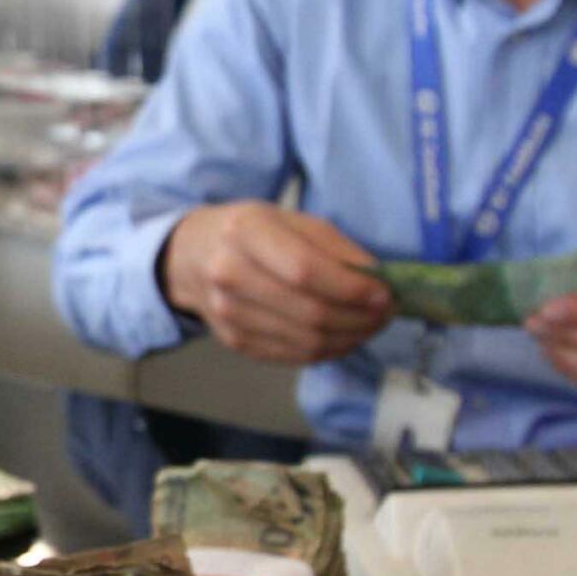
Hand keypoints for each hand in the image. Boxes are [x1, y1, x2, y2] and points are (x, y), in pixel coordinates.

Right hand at [161, 202, 392, 364]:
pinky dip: (328, 351)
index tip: (384, 295)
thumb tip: (376, 282)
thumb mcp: (291, 219)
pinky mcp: (234, 341)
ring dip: (350, 339)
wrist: (192, 255)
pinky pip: (293, 356)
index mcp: (245, 232)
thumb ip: (334, 247)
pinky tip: (344, 337)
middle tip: (385, 315)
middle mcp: (228, 274)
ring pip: (305, 341)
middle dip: (359, 319)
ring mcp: (227, 313)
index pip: (305, 271)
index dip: (351, 289)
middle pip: (309, 312)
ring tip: (370, 326)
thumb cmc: (251, 231)